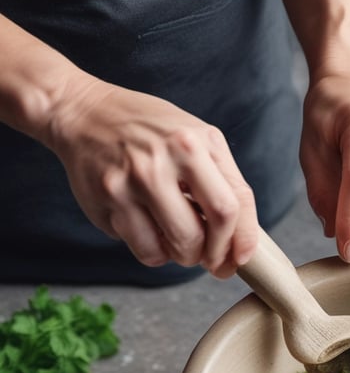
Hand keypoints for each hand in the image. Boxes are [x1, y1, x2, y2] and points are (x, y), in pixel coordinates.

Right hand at [48, 79, 259, 277]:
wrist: (81, 112)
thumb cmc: (146, 131)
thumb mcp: (193, 137)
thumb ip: (220, 179)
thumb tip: (240, 238)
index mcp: (198, 141)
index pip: (236, 202)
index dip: (244, 239)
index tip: (242, 258)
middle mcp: (168, 157)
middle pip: (214, 227)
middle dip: (217, 254)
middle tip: (211, 260)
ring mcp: (136, 178)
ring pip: (181, 245)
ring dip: (187, 257)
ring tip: (180, 244)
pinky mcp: (111, 198)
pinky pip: (148, 250)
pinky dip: (156, 254)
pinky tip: (151, 234)